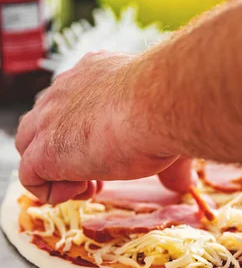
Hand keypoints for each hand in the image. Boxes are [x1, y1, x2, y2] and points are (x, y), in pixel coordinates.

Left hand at [16, 51, 194, 203]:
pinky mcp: (45, 149)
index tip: (111, 156)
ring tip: (89, 185)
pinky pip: (30, 176)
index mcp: (94, 76)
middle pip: (45, 124)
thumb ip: (172, 162)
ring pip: (31, 147)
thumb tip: (185, 183)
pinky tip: (82, 189)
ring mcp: (50, 118)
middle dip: (68, 154)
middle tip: (98, 177)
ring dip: (57, 173)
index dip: (87, 137)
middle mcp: (66, 90)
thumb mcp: (169, 137)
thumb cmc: (169, 110)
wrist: (158, 105)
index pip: (73, 105)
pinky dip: (52, 191)